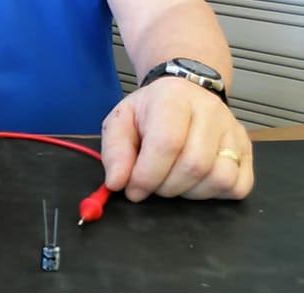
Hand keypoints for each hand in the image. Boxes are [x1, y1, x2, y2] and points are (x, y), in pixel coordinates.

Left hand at [101, 77, 253, 201]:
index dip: (147, 175)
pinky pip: (239, 186)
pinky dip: (215, 194)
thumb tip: (116, 183)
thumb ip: (115, 152)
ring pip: (220, 178)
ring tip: (172, 180)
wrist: (182, 94)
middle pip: (194, 165)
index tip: (132, 189)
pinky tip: (195, 182)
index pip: (167, 143)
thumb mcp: (120, 123)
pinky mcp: (247, 149)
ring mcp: (233, 131)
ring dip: (190, 192)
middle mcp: (210, 112)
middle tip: (151, 184)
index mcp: (173, 100)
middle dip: (165, 187)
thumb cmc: (149, 112)